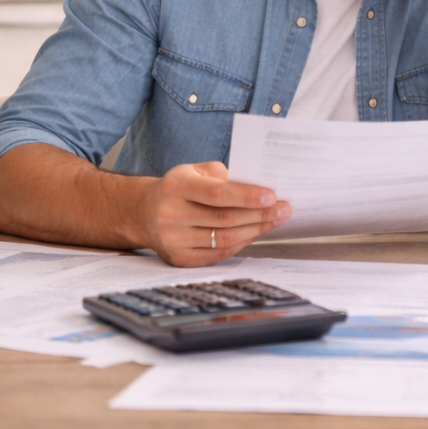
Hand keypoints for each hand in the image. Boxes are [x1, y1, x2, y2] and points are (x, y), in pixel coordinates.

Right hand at [136, 161, 290, 266]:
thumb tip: (258, 187)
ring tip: (276, 220)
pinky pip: (218, 253)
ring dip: (256, 230)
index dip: (247, 196)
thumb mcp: (194, 170)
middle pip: (224, 219)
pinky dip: (241, 243)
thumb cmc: (178, 187)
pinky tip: (256, 233)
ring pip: (224, 239)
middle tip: (284, 209)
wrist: (143, 212)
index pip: (216, 194)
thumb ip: (224, 175)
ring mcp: (174, 240)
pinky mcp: (180, 259)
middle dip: (260, 215)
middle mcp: (171, 214)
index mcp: (176, 186)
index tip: (272, 196)